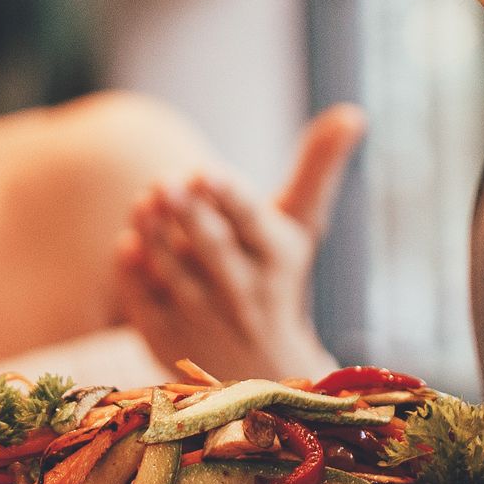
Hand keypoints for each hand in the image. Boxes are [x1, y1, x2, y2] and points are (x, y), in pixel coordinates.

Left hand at [114, 105, 362, 383]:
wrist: (261, 371)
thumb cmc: (276, 275)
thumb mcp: (300, 226)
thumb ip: (317, 168)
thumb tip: (353, 112)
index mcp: (278, 259)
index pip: (254, 225)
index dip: (230, 199)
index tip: (207, 171)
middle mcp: (245, 293)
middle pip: (213, 249)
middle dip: (190, 215)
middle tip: (164, 181)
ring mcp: (204, 319)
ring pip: (174, 273)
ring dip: (156, 236)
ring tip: (144, 202)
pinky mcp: (167, 338)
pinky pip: (144, 303)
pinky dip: (134, 274)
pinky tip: (130, 243)